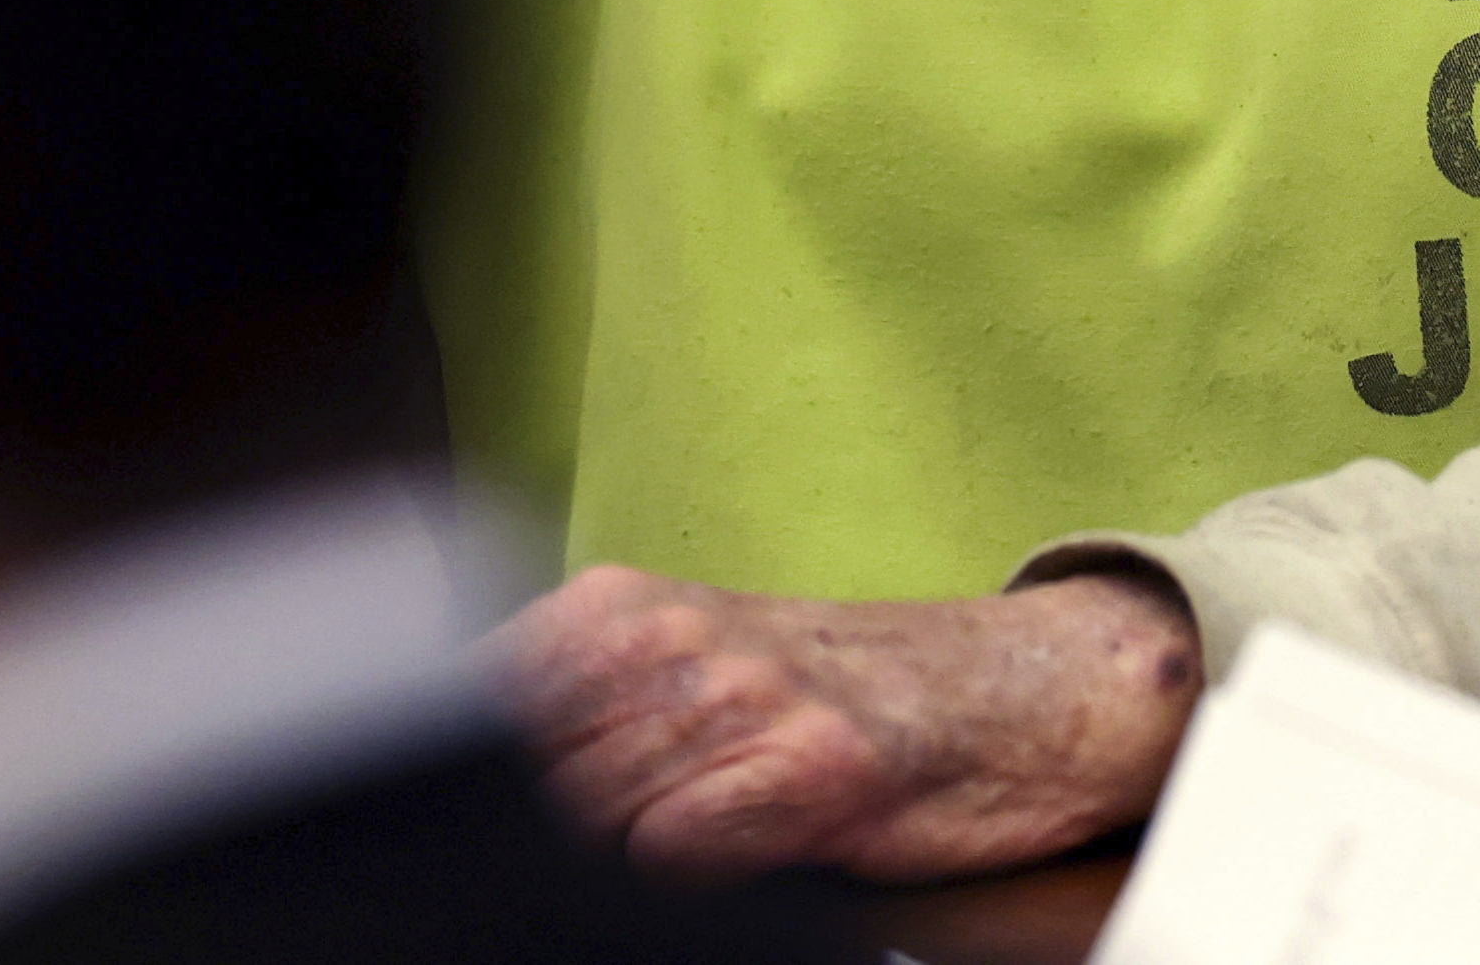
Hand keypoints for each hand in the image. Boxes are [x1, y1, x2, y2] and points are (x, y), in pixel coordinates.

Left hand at [496, 562, 1202, 881]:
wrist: (1019, 693)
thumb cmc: (841, 700)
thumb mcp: (685, 674)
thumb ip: (574, 716)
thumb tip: (460, 789)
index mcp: (615, 608)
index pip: (461, 709)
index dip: (472, 782)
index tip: (496, 816)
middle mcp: (667, 634)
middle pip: (516, 773)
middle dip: (546, 823)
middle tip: (628, 828)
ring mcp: (739, 695)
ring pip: (582, 815)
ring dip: (621, 848)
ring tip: (702, 833)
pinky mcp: (808, 769)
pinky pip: (671, 852)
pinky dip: (687, 872)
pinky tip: (744, 850)